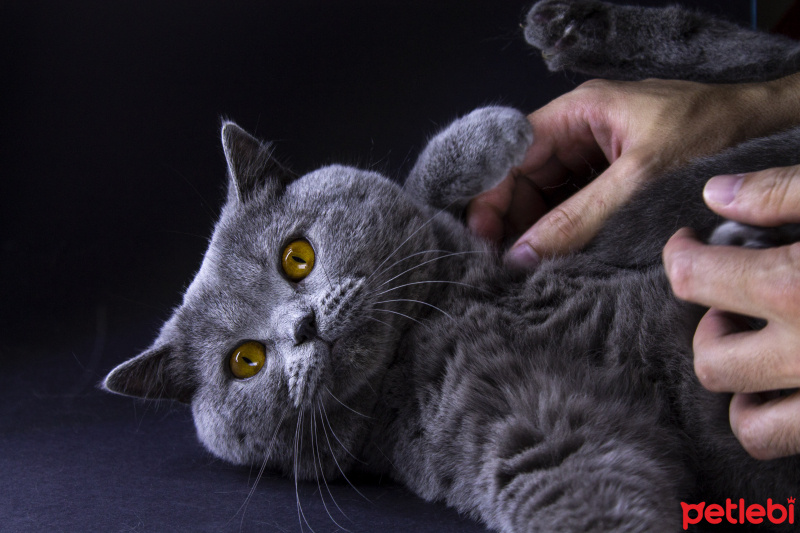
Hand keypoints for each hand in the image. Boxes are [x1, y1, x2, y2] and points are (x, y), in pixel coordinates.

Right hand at [467, 75, 799, 266]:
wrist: (772, 130)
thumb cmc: (715, 135)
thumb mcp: (640, 180)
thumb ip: (578, 219)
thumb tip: (524, 256)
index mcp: (579, 112)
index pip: (511, 151)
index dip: (489, 192)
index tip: (479, 234)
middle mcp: (583, 132)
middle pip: (524, 177)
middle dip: (511, 218)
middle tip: (503, 263)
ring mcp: (599, 157)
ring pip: (548, 196)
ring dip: (536, 230)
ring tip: (527, 269)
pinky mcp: (616, 180)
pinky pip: (575, 207)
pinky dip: (564, 233)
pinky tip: (557, 259)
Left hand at [663, 164, 799, 458]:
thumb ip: (780, 193)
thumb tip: (715, 194)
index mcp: (793, 286)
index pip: (691, 279)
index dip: (679, 257)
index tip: (688, 246)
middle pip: (709, 356)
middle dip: (712, 324)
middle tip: (737, 298)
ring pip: (744, 418)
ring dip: (740, 380)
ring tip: (762, 343)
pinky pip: (782, 442)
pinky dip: (771, 419)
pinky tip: (783, 381)